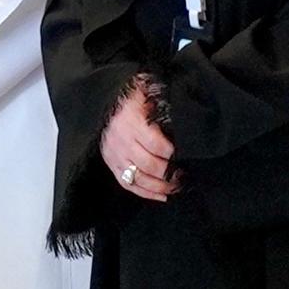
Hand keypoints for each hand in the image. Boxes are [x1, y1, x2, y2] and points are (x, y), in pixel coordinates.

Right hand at [99, 79, 179, 201]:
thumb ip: (162, 103)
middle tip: (184, 175)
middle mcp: (122, 141)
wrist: (103, 102)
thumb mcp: (146, 93)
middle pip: (149, 165)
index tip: (184, 155)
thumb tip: (182, 114)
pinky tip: (162, 195)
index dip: (172, 153)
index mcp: (132, 122)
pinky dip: (146, 193)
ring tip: (176, 186)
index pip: (155, 144)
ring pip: (139, 178)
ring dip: (160, 186)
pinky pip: (128, 184)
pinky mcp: (112, 164)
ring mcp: (115, 155)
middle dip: (169, 174)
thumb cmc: (131, 98)